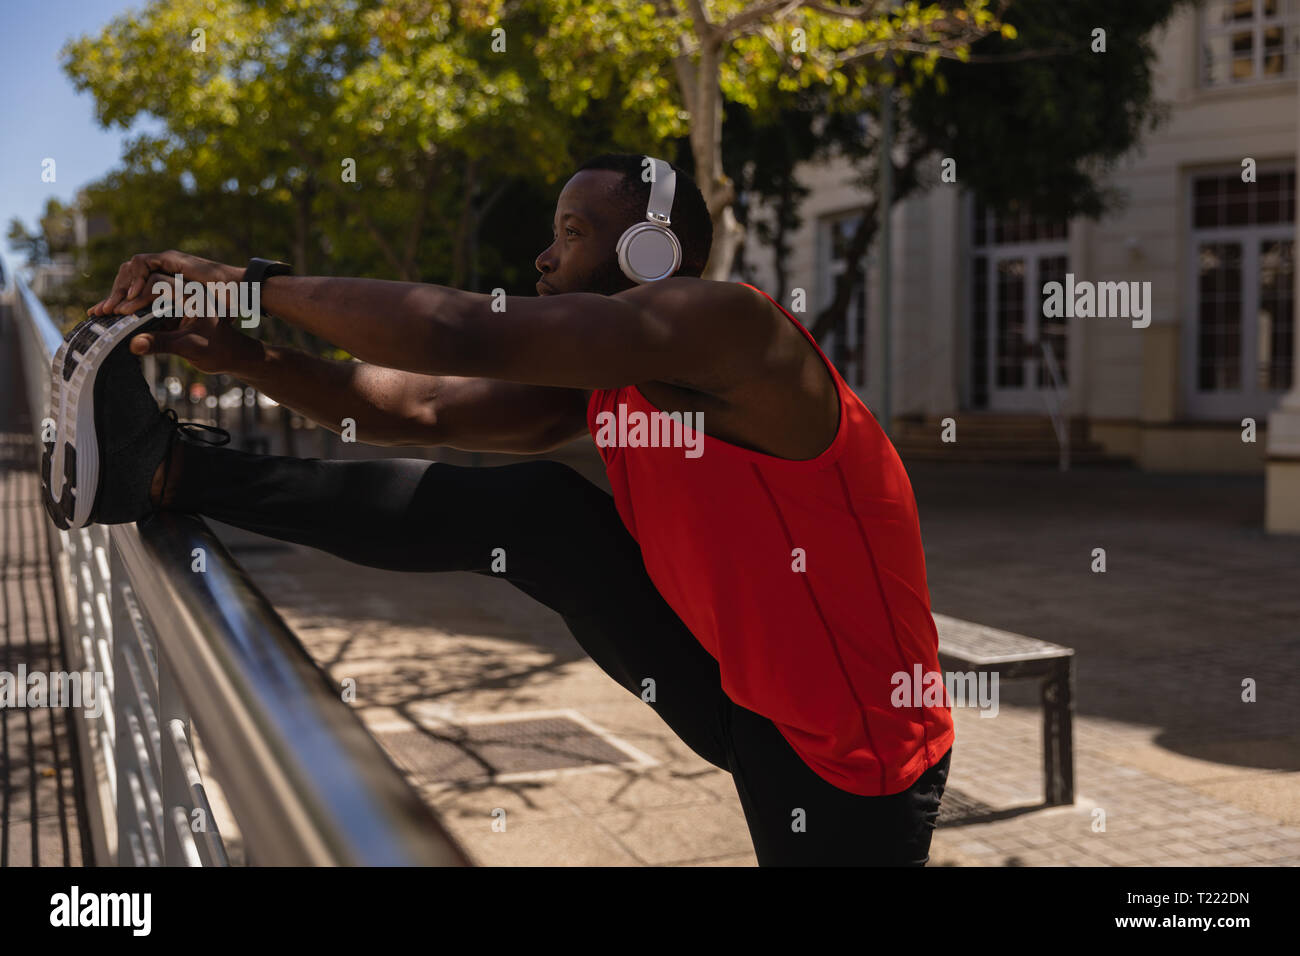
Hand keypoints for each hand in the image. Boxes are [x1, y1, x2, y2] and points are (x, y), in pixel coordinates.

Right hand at [89, 251, 257, 374]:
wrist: (233, 356)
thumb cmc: (219, 350)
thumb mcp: (190, 347)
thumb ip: (163, 344)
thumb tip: (132, 345)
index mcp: (190, 294)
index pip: (157, 285)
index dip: (136, 298)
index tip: (120, 312)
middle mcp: (181, 292)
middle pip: (144, 284)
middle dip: (121, 296)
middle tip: (101, 311)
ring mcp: (173, 301)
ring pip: (141, 296)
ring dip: (121, 304)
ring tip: (98, 314)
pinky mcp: (168, 312)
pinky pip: (144, 308)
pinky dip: (127, 314)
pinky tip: (108, 320)